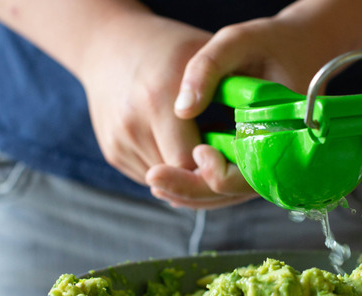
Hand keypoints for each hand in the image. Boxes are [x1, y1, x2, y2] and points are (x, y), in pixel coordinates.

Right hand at [79, 12, 256, 208]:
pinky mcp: (113, 152)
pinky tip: (183, 143)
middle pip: (181, 178)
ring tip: (205, 144)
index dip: (220, 165)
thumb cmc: (169, 46)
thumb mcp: (206, 54)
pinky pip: (152, 177)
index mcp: (158, 99)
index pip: (196, 163)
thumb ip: (231, 89)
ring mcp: (119, 142)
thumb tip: (252, 133)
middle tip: (227, 155)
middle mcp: (132, 125)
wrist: (109, 43)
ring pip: (168, 185)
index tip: (235, 153)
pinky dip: (172, 168)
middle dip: (207, 173)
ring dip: (190, 173)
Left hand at [146, 16, 336, 208]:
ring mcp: (270, 160)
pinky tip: (172, 173)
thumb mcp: (237, 40)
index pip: (249, 172)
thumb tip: (182, 109)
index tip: (195, 150)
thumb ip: (207, 69)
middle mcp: (282, 151)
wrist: (299, 48)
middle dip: (192, 189)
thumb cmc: (269, 41)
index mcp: (284, 124)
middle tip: (154, 177)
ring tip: (157, 179)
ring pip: (229, 193)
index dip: (217, 172)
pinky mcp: (256, 160)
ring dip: (192, 191)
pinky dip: (199, 182)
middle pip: (234, 190)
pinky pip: (228, 184)